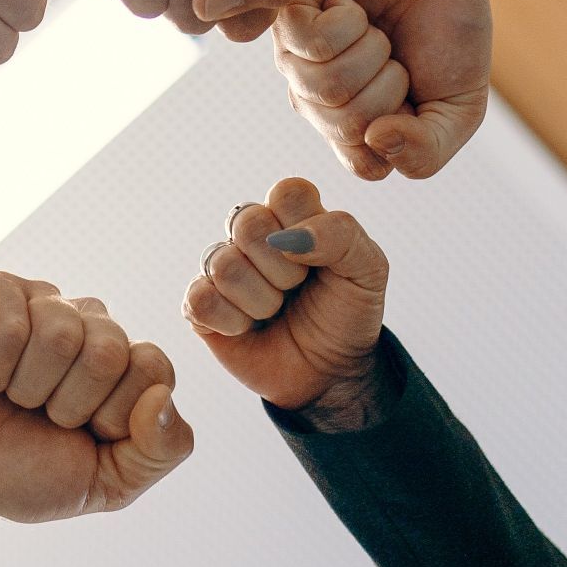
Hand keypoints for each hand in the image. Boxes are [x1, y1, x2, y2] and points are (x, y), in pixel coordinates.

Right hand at [0, 272, 192, 522]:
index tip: (82, 434)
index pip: (152, 367)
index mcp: (127, 364)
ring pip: (60, 334)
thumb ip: (160, 450)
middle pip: (109, 349)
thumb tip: (162, 397)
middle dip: (68, 405)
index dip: (113, 415)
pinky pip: (10, 321)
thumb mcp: (107, 484)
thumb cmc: (24, 473)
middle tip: (39, 416)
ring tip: (9, 398)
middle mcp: (92, 324)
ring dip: (27, 388)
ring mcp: (45, 303)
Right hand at [183, 178, 387, 410]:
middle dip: (285, 271)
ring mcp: (222, 267)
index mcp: (292, 215)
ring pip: (224, 265)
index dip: (306, 229)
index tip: (321, 259)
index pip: (287, 192)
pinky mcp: (198, 305)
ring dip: (262, 301)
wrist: (330, 374)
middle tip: (298, 289)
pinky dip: (232, 322)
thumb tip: (287, 238)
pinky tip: (248, 328)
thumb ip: (342, 236)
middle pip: (249, 223)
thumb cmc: (346, 314)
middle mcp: (252, 234)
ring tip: (275, 311)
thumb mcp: (368, 272)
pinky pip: (200, 299)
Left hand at [274, 0, 517, 180]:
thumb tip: (376, 141)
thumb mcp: (461, 105)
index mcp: (356, 128)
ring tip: (375, 26)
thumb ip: (429, 150)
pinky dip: (348, 20)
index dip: (404, 130)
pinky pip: (311, 42)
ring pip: (326, 86)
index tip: (416, 92)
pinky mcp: (286, 15)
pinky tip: (351, 4)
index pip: (365, 164)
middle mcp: (318, 100)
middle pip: (346, 126)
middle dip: (390, 84)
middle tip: (395, 50)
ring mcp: (298, 59)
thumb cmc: (448, 25)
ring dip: (371, 49)